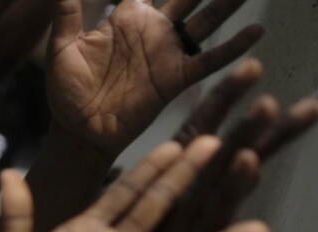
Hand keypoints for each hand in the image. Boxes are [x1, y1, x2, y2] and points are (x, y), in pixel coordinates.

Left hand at [48, 0, 263, 154]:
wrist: (79, 132)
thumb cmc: (67, 92)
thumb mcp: (62, 49)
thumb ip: (66, 14)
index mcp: (127, 15)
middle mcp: (154, 28)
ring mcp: (168, 52)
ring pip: (207, 17)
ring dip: (227, 2)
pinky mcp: (175, 78)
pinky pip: (209, 59)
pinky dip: (233, 47)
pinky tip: (255, 31)